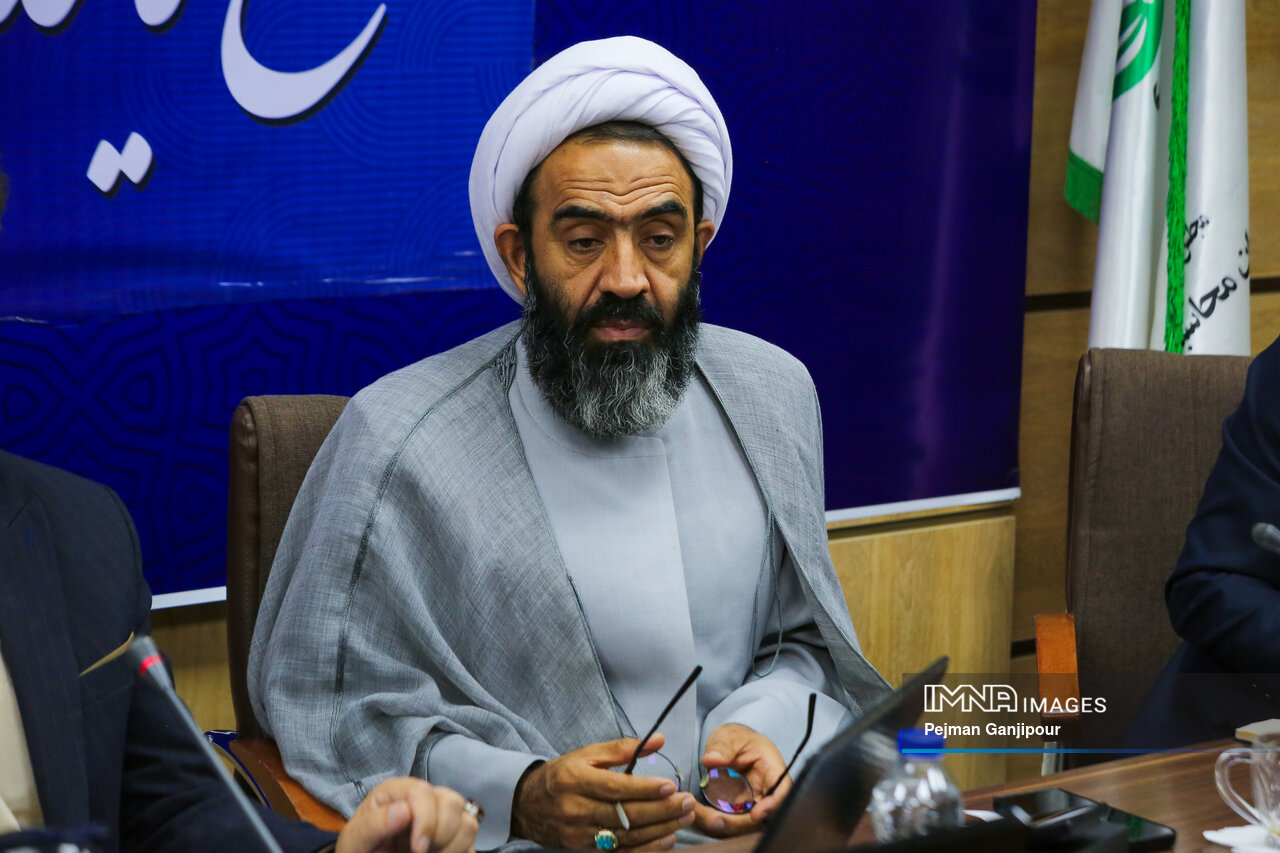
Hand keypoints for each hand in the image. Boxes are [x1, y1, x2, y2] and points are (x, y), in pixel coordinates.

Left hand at [335, 777, 478, 852]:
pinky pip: (472, 840)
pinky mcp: (455, 835)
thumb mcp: (356, 840)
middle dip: (439, 834)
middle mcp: (426, 798)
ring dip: (451, 846)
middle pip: (452, 803)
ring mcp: (443, 815)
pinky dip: (458, 851)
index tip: (418, 849)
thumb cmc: (361, 849)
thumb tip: (403, 811)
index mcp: (399, 792)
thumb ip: (373, 824)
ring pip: (467, 822)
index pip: (423, 792)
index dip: (426, 820)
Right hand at [512, 734, 695, 849]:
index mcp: (575, 779)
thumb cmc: (562, 775)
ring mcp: (579, 833)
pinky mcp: (583, 849)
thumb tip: (659, 741)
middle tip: (687, 803)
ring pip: (625, 835)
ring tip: (683, 818)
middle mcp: (575, 808)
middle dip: (660, 810)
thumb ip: (622, 748)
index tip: (671, 785)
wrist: (527, 805)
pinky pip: (620, 852)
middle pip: (624, 814)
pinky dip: (646, 848)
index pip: (615, 787)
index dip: (645, 789)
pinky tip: (666, 839)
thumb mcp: (586, 754)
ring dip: (659, 829)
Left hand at [694, 724, 789, 837]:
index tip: (755, 815)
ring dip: (723, 825)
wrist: (731, 747)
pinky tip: (698, 814)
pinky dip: (713, 821)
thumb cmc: (738, 740)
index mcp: (772, 769)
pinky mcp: (738, 811)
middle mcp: (766, 791)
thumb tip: (711, 760)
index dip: (773, 806)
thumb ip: (722, 747)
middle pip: (763, 816)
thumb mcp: (731, 736)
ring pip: (744, 824)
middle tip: (714, 820)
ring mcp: (752, 804)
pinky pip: (729, 821)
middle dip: (739, 823)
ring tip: (700, 816)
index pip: (782, 790)